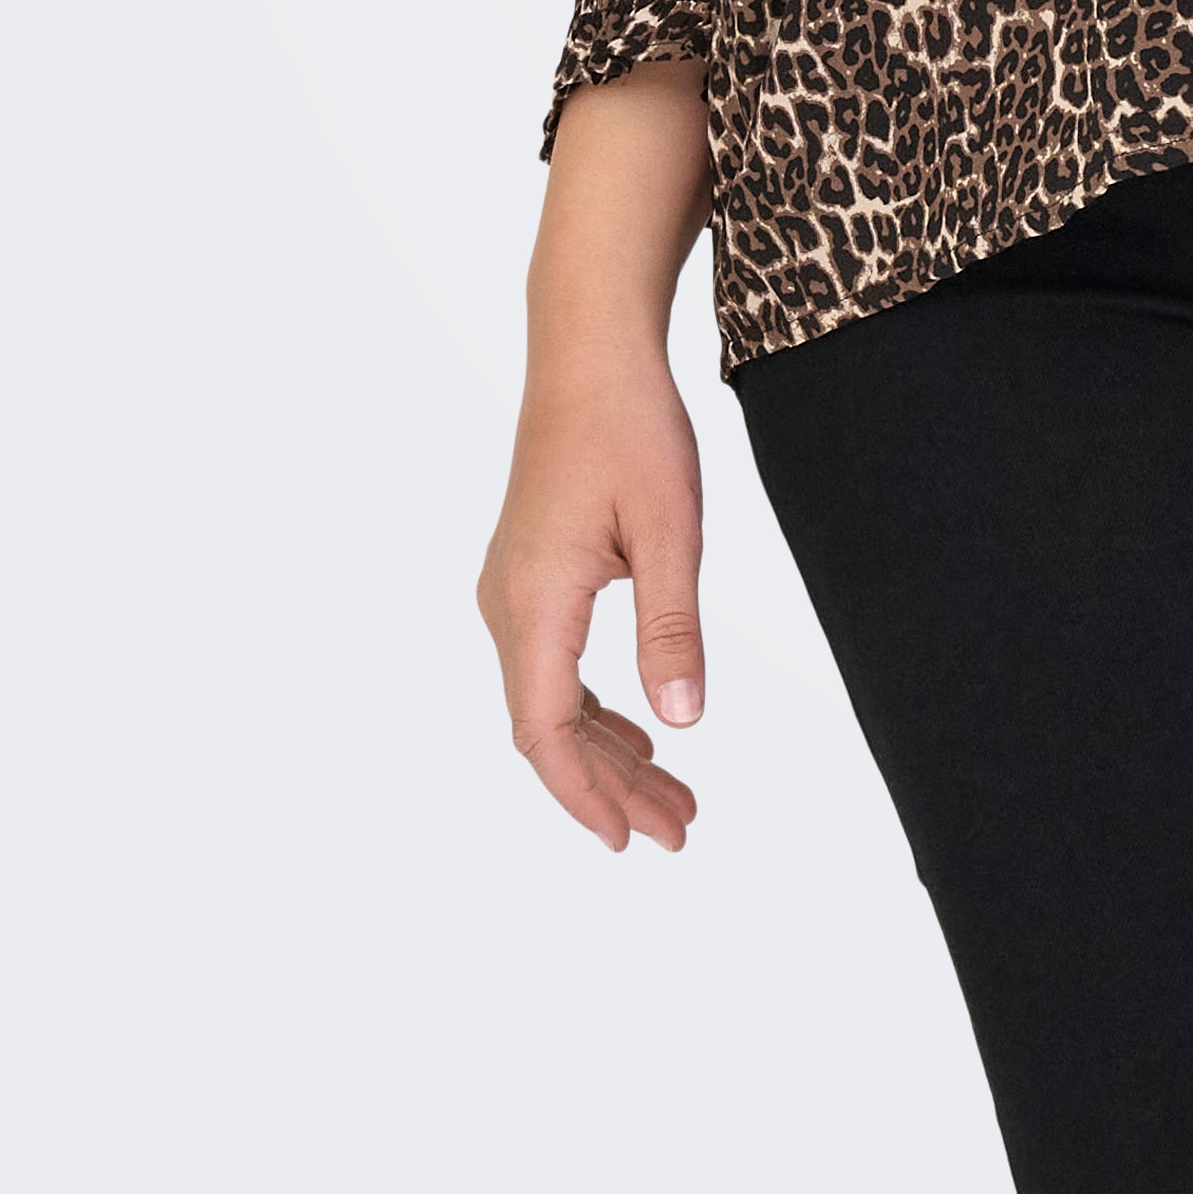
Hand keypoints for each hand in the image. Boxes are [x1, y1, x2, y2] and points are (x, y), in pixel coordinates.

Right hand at [477, 42, 714, 852]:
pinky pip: (554, 666)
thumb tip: (685, 724)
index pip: (545, 732)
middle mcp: (507, 605)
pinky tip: (644, 731)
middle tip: (679, 831)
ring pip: (551, 701)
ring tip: (677, 797)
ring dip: (609, 751)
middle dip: (612, 787)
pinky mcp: (530, 574)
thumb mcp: (670, 529)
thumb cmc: (633, 428)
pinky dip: (595, 708)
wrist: (590, 351)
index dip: (585, 796)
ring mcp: (513, 590)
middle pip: (549, 728)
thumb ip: (672, 629)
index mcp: (533, 602)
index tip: (631, 842)